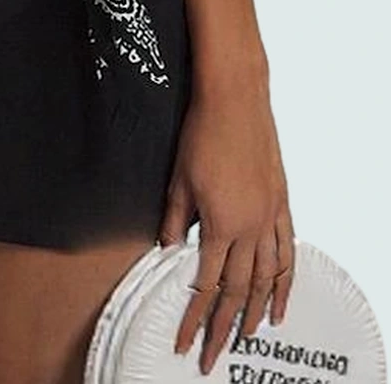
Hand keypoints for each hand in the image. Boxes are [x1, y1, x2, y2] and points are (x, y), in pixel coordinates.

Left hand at [159, 76, 295, 372]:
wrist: (235, 99)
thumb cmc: (202, 133)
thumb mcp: (178, 179)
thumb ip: (174, 219)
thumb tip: (167, 250)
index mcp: (221, 225)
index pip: (206, 285)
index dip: (193, 317)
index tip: (183, 340)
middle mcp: (251, 228)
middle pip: (239, 292)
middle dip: (223, 328)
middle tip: (212, 356)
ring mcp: (271, 218)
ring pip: (268, 279)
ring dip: (257, 312)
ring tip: (247, 338)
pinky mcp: (282, 205)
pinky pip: (288, 253)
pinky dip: (285, 281)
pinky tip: (280, 300)